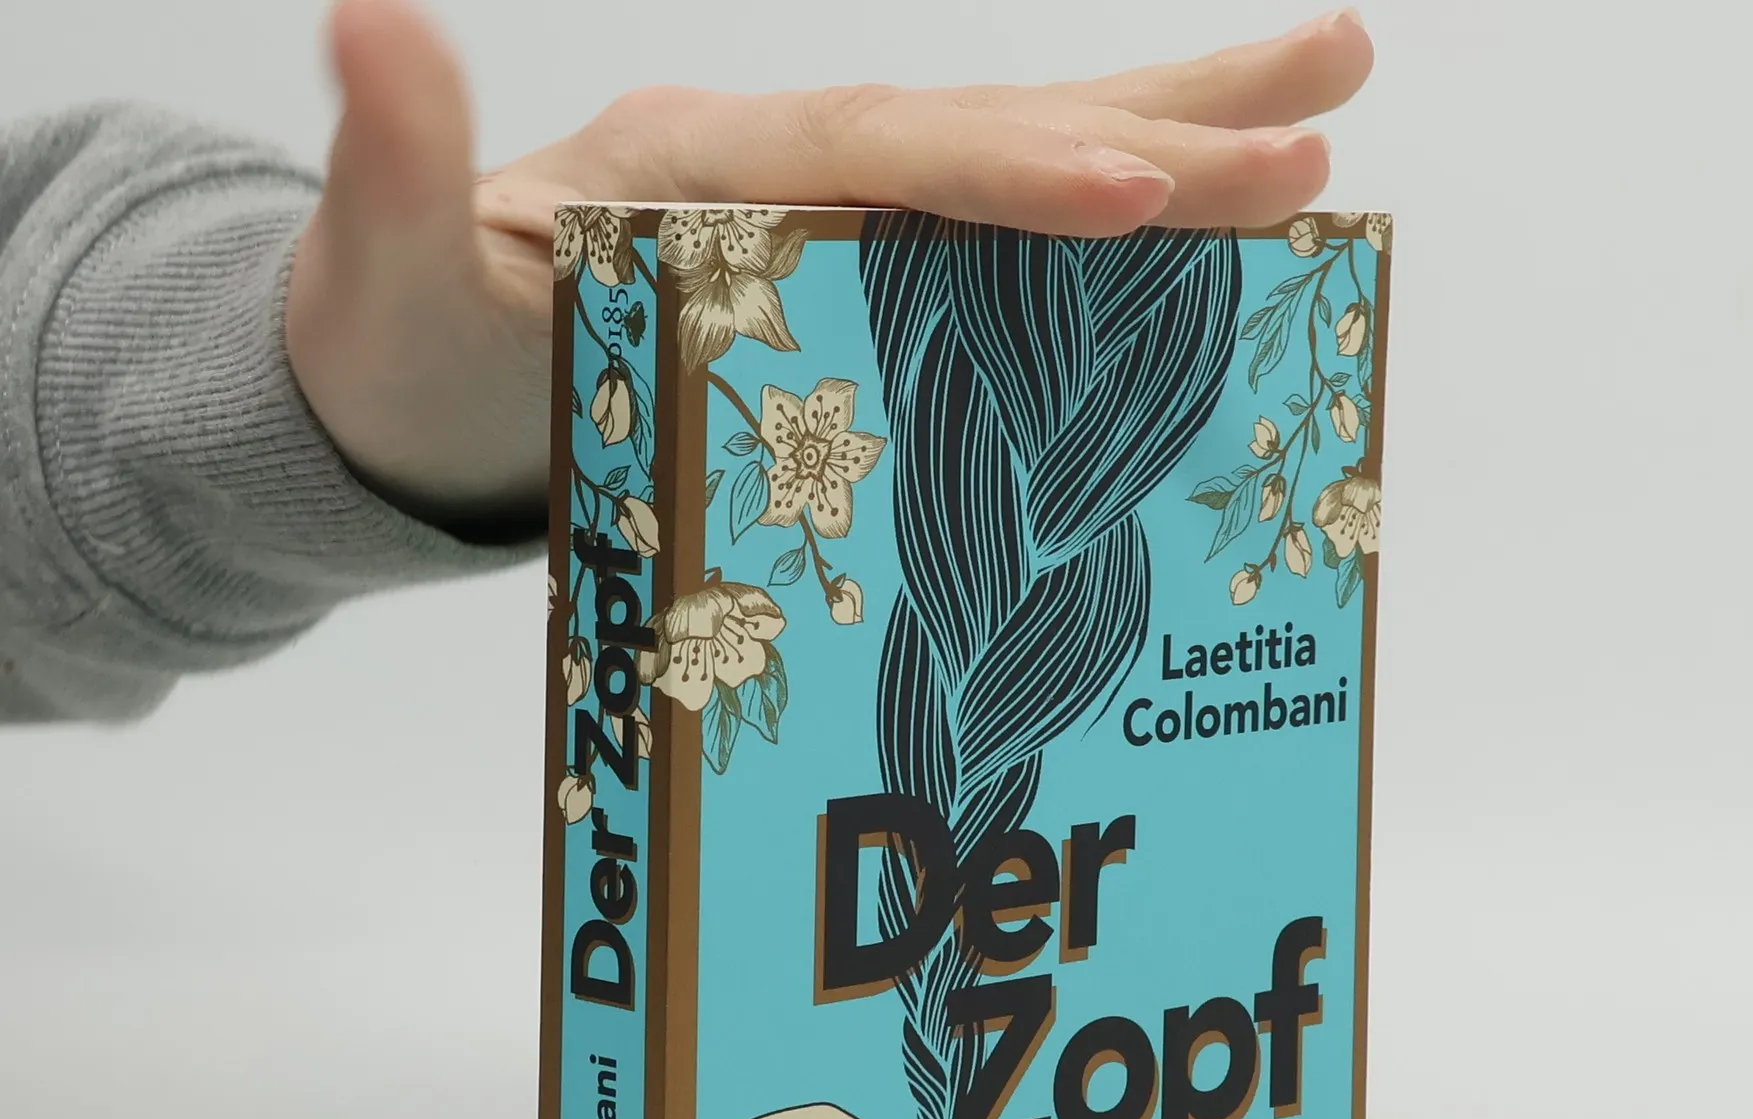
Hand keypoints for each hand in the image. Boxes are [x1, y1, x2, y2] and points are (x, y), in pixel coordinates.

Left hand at [285, 0, 1373, 524]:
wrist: (417, 390)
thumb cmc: (406, 349)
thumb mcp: (378, 273)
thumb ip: (392, 165)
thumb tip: (366, 21)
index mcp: (702, 161)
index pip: (880, 156)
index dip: (1002, 172)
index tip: (1126, 189)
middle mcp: (788, 164)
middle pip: (993, 126)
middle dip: (1157, 131)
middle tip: (1328, 118)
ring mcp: (830, 213)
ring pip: (1020, 162)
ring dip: (1171, 140)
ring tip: (1328, 118)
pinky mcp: (855, 272)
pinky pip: (1001, 252)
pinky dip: (1109, 240)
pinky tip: (1201, 242)